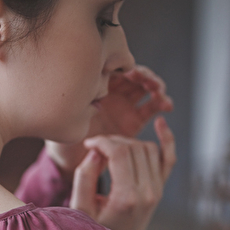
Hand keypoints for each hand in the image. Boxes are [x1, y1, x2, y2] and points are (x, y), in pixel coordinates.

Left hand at [45, 65, 173, 173]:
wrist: (71, 162)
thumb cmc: (62, 137)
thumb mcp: (68, 118)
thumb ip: (82, 104)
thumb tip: (93, 91)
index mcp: (95, 86)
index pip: (115, 68)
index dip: (125, 66)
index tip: (128, 71)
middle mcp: (112, 93)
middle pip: (133, 75)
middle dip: (143, 75)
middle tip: (146, 80)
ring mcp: (124, 106)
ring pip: (145, 88)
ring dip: (156, 85)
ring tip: (159, 91)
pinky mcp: (135, 121)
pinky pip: (152, 108)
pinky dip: (162, 103)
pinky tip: (167, 106)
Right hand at [70, 116, 175, 229]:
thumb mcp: (79, 208)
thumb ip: (85, 176)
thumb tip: (97, 151)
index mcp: (127, 198)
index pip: (120, 153)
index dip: (103, 141)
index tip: (88, 144)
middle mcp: (148, 193)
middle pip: (134, 148)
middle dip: (113, 141)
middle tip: (96, 149)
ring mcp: (157, 191)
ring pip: (148, 148)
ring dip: (129, 143)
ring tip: (111, 151)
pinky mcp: (160, 189)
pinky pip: (168, 159)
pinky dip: (167, 140)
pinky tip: (160, 123)